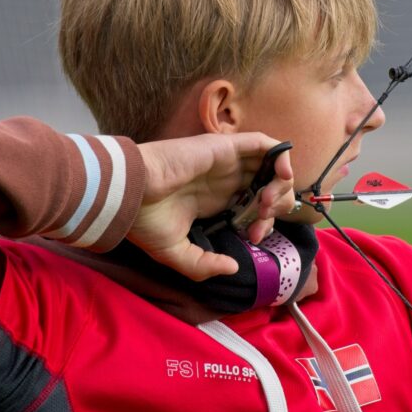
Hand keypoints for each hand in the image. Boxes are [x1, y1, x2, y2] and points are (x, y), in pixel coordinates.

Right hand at [129, 133, 295, 280]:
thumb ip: (204, 265)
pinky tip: (280, 175)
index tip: (252, 238)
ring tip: (267, 201)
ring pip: (269, 165)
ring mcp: (226, 162)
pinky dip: (279, 155)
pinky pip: (263, 143)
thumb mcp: (176, 254)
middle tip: (263, 220)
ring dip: (280, 182)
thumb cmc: (145, 220)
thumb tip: (232, 268)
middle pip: (266, 186)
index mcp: (214, 200)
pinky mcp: (225, 146)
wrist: (130, 193)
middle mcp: (224, 180)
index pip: (252, 207)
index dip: (262, 223)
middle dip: (275, 205)